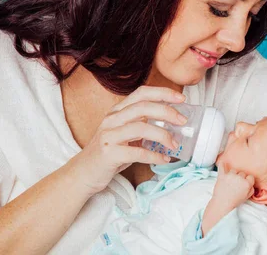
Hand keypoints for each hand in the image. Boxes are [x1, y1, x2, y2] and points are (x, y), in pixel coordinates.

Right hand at [66, 85, 188, 195]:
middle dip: (167, 112)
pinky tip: (163, 159)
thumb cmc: (109, 152)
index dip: (163, 93)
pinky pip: (137, 152)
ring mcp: (109, 136)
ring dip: (163, 136)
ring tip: (174, 145)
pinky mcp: (109, 153)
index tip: (181, 98)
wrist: (83, 173)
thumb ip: (142, 123)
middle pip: (143, 107)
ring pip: (140, 128)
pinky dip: (154, 156)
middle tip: (183, 121)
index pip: (142, 93)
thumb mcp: (124, 132)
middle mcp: (111, 119)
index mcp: (117, 111)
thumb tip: (173, 121)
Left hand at [211, 163, 254, 211]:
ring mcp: (230, 176)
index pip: (250, 177)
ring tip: (230, 182)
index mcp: (247, 183)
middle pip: (242, 173)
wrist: (222, 204)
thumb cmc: (235, 201)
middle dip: (240, 178)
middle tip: (236, 185)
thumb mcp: (247, 197)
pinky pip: (222, 167)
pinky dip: (222, 164)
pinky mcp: (222, 176)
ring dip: (233, 174)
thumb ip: (251, 189)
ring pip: (233, 170)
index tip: (244, 184)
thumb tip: (251, 183)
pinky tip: (223, 162)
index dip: (248, 180)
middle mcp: (239, 178)